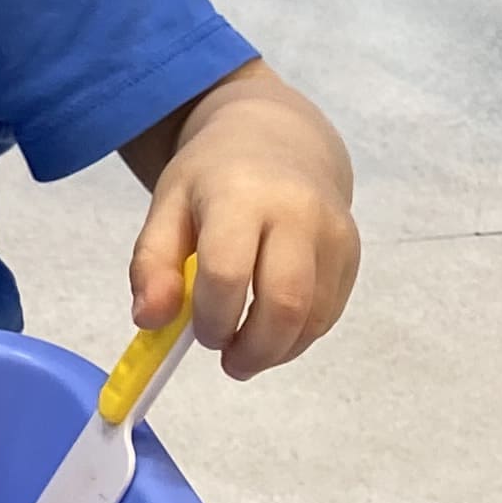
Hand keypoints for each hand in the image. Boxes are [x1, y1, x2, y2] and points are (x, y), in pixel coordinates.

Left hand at [130, 66, 357, 379]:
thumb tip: (149, 321)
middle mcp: (296, 211)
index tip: (197, 334)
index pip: (227, 272)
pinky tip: (273, 331)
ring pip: (314, 317)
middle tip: (230, 362)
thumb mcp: (167, 207)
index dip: (211, 318)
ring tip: (247, 351)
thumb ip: (151, 263)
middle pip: (284, 303)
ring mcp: (332, 232)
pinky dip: (299, 336)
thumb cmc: (212, 178)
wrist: (277, 140)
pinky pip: (329, 312)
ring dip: (278, 350)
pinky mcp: (351, 251)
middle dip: (254, 349)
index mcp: (239, 195)